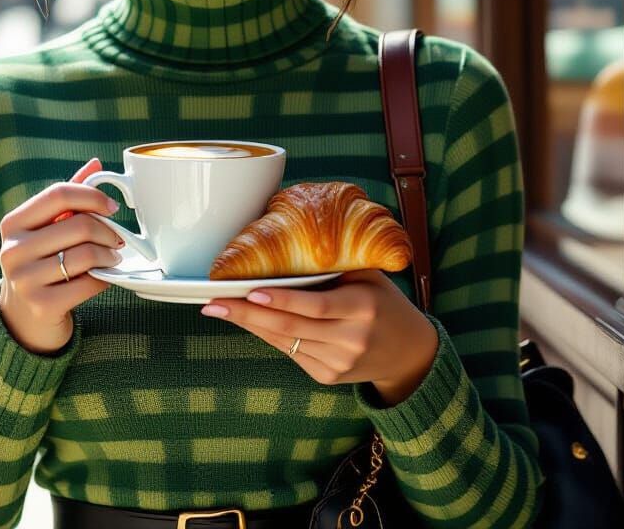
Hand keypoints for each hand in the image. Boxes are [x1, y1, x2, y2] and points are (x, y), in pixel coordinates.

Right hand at [0, 157, 125, 354]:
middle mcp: (14, 250)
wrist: (23, 319)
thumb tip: (96, 164)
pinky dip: (104, 278)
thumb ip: (68, 197)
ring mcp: (25, 280)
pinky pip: (88, 283)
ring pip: (86, 254)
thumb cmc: (41, 262)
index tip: (112, 207)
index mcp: (14, 223)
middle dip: (108, 231)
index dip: (92, 196)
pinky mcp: (42, 306)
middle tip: (118, 239)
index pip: (58, 193)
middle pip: (79, 225)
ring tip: (112, 258)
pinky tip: (103, 277)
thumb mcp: (46, 228)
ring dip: (109, 256)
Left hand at [201, 269, 437, 403]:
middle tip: (213, 302)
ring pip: (285, 341)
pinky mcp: (328, 376)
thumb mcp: (369, 278)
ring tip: (218, 308)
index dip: (282, 300)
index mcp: (363, 307)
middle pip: (290, 326)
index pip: (315, 305)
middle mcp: (351, 338)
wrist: (410, 353)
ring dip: (249, 325)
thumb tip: (286, 246)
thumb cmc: (384, 302)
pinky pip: (290, 352)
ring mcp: (339, 362)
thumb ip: (335, 268)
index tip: (250, 291)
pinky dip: (268, 335)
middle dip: (247, 314)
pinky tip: (248, 321)